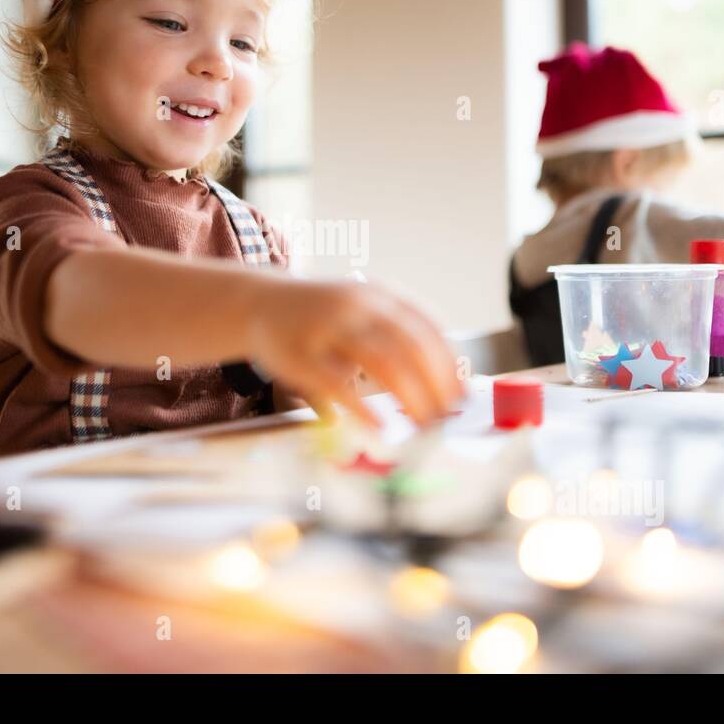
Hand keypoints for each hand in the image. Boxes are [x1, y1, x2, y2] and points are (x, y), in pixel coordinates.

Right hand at [248, 278, 464, 426]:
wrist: (259, 303)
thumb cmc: (321, 318)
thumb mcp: (362, 311)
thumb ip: (397, 337)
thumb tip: (443, 386)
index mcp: (380, 295)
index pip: (427, 327)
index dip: (450, 363)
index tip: (463, 394)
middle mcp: (357, 304)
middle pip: (410, 346)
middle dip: (435, 385)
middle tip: (448, 417)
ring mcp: (327, 327)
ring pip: (382, 362)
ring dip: (411, 397)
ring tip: (424, 426)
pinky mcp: (300, 354)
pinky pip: (338, 385)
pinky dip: (363, 409)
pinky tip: (380, 429)